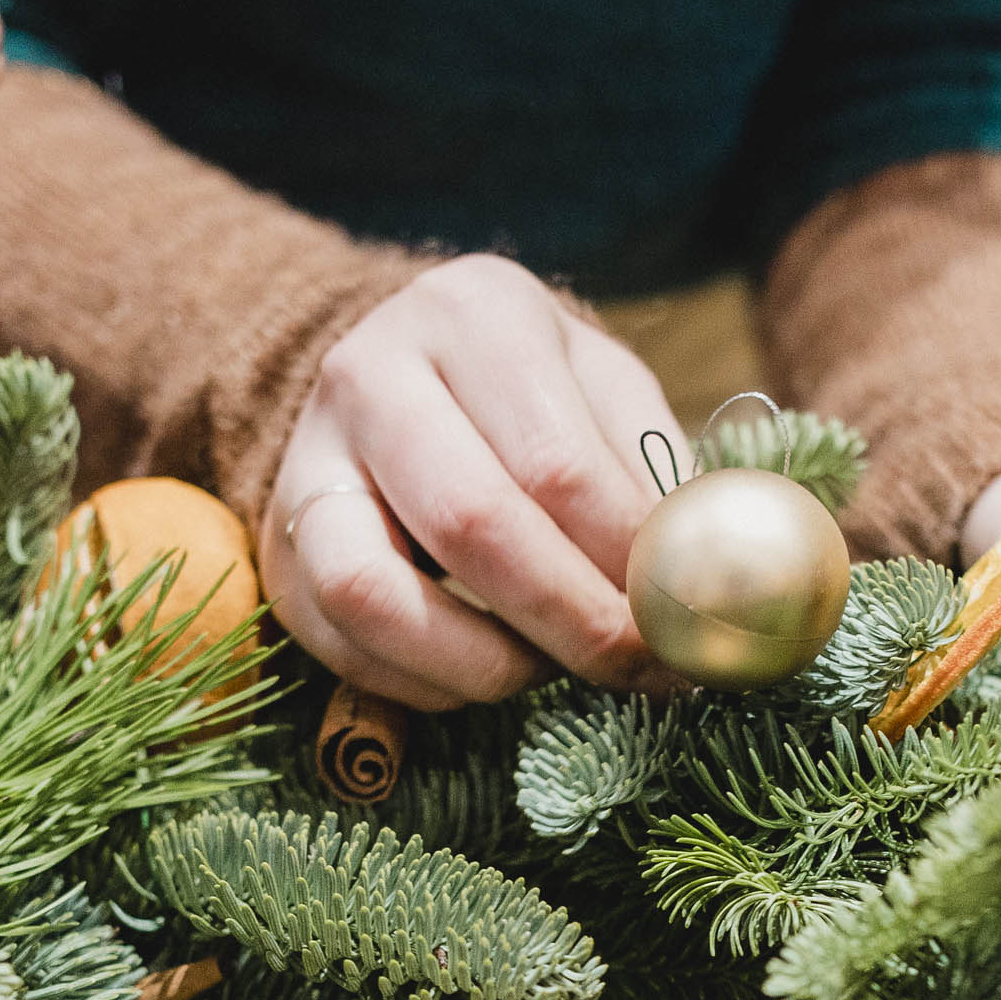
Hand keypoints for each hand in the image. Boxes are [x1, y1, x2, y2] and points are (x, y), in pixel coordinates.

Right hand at [265, 257, 692, 708]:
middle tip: (644, 670)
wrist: (401, 381)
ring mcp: (308, 463)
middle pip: (472, 524)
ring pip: (375, 593)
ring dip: (487, 664)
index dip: (631, 563)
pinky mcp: (281, 551)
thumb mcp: (610, 398)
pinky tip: (496, 669)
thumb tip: (720, 586)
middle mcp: (371, 374)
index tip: (692, 622)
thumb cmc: (535, 398)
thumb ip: (663, 479)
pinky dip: (432, 684)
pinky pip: (345, 645)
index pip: (558, 464)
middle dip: (574, 622)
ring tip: (557, 667)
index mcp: (476, 315)